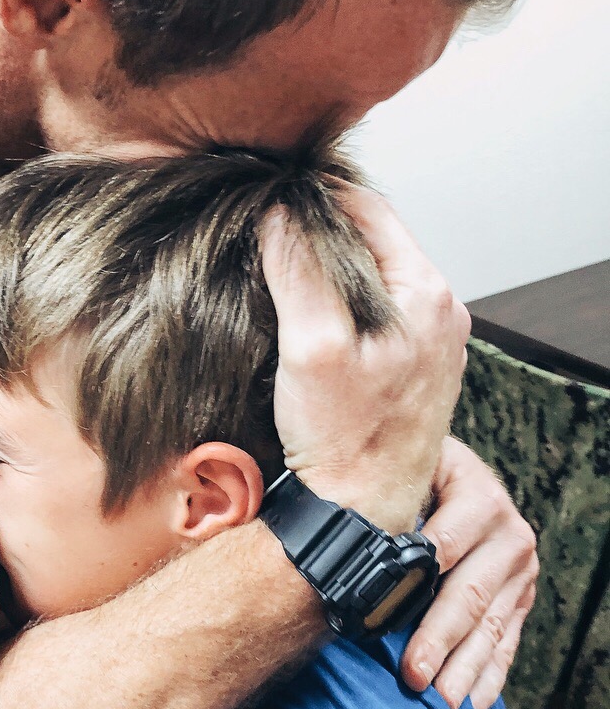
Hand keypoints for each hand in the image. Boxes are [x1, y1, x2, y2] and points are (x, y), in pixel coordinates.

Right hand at [262, 186, 468, 533]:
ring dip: (330, 269)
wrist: (358, 515)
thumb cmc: (342, 439)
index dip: (317, 196)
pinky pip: (377, 315)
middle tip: (268, 226)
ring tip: (280, 265)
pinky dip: (342, 304)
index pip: (371, 211)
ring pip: (374, 280)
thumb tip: (278, 212)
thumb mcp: (310, 346)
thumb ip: (296, 270)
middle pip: (374, 243)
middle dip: (321, 231)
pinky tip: (307, 316)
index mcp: (426, 295)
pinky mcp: (414, 371)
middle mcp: (440, 313)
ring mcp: (432, 344)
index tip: (272, 193)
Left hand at [403, 437, 537, 708]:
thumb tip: (329, 536)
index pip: (442, 546)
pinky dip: (488, 678)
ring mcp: (521, 569)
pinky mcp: (523, 598)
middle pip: (469, 594)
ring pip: (490, 626)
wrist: (454, 476)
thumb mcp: (402, 471)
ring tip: (441, 704)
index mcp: (477, 493)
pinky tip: (470, 707)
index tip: (386, 621)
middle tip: (414, 678)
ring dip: (464, 669)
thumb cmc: (411, 476)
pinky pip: (507, 643)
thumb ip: (380, 496)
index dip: (414, 585)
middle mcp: (508, 531)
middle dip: (440, 641)